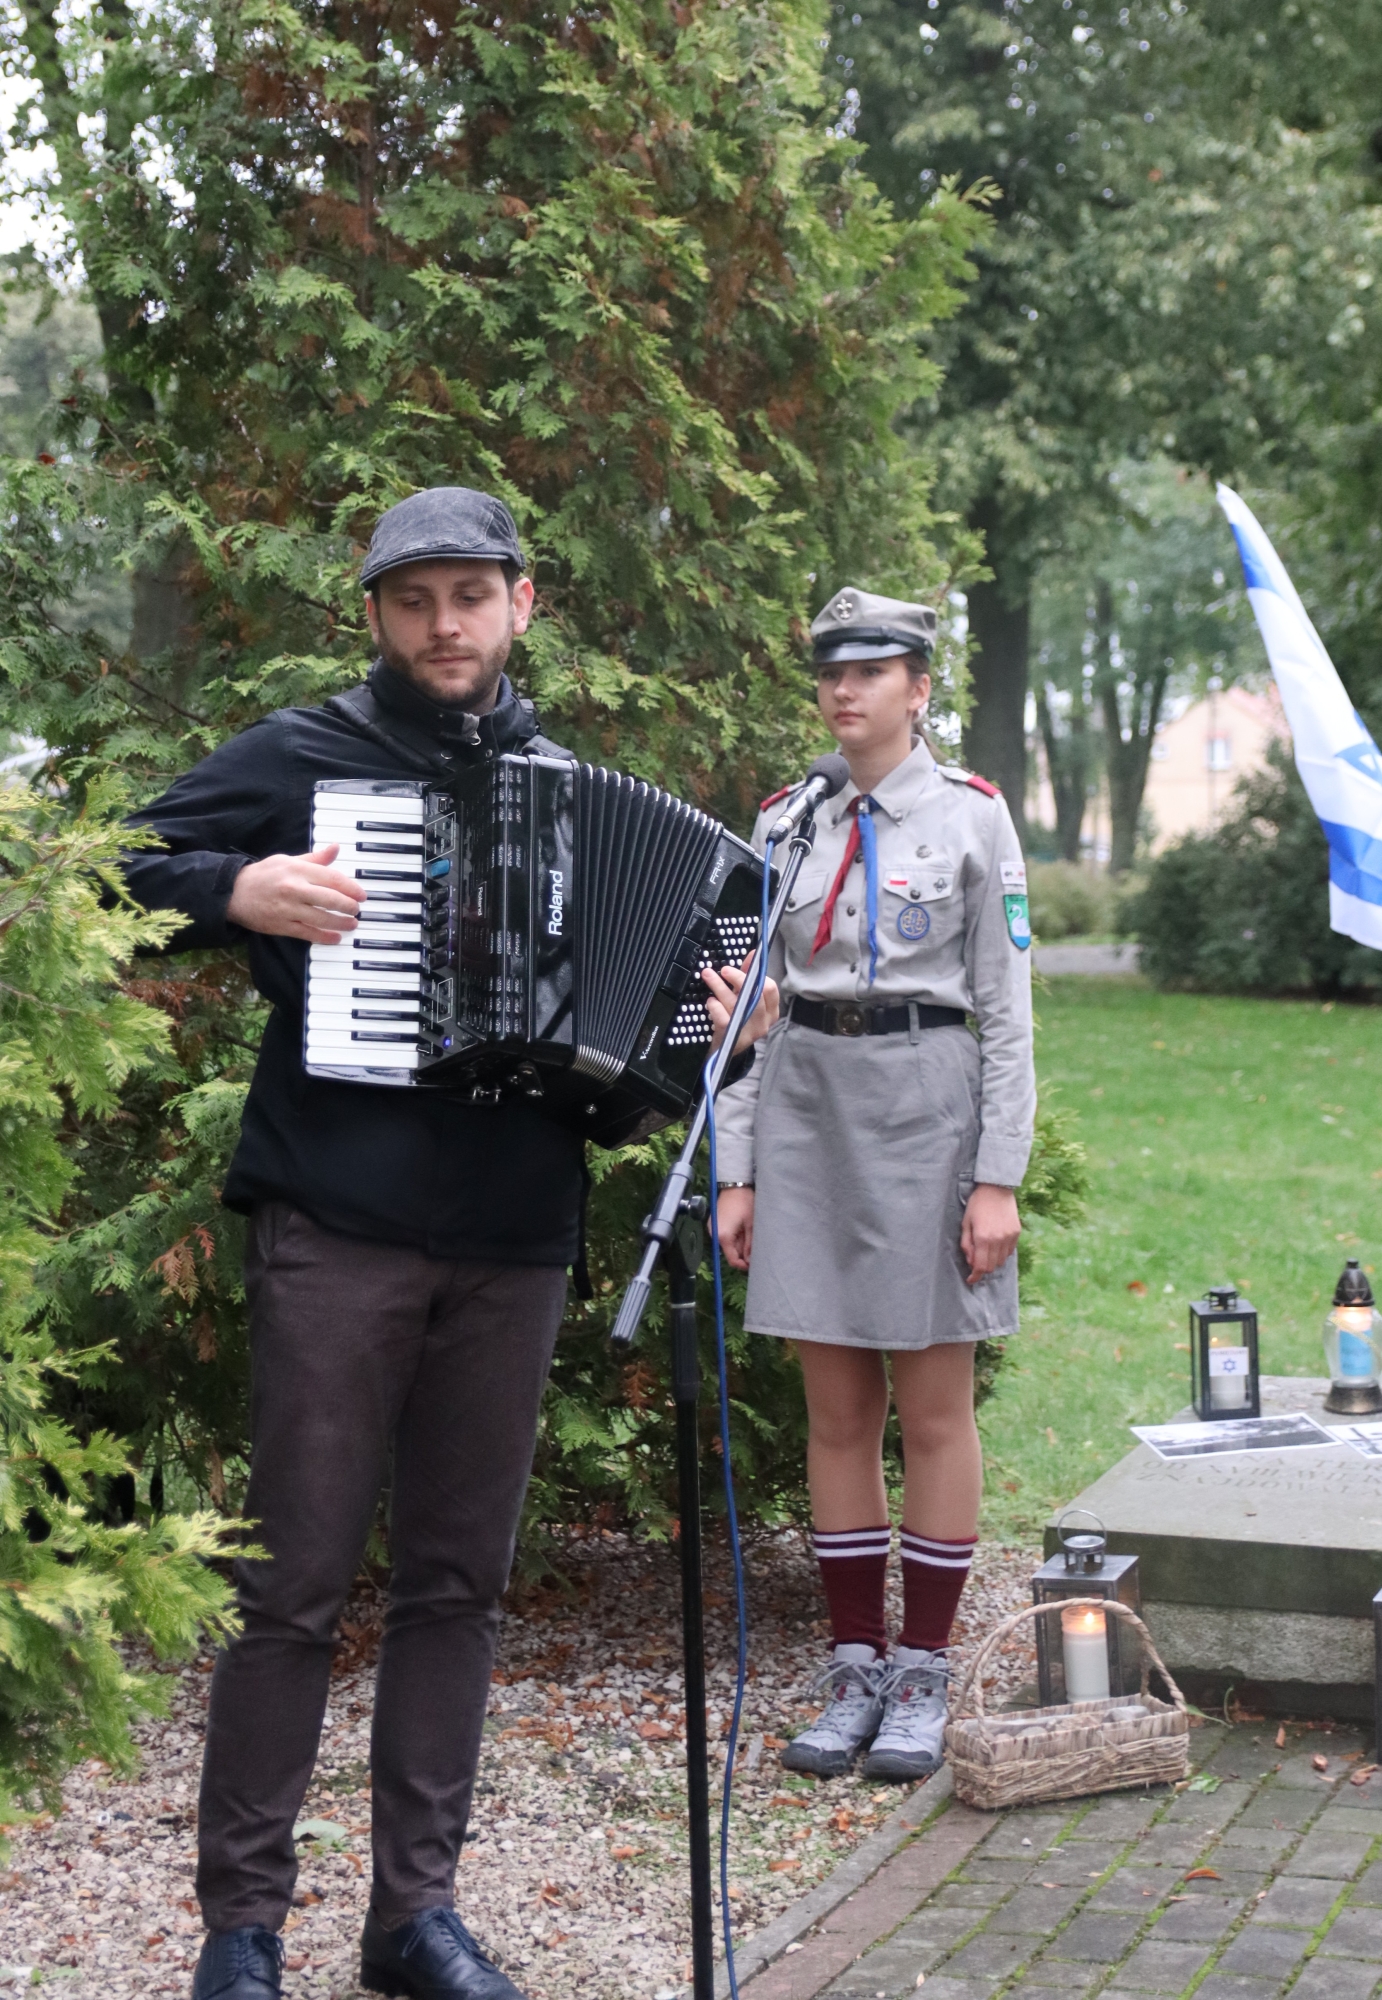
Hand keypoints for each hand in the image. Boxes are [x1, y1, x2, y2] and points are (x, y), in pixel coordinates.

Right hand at [226, 844, 366, 944]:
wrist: (233, 892)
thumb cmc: (263, 875)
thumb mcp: (288, 860)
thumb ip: (315, 859)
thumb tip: (336, 848)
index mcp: (297, 869)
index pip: (331, 878)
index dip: (350, 887)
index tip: (361, 894)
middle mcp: (294, 888)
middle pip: (330, 899)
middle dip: (349, 906)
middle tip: (357, 909)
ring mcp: (288, 908)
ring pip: (321, 918)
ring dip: (341, 922)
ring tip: (352, 923)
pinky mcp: (281, 925)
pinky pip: (307, 933)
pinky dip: (324, 937)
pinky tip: (336, 937)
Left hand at [701, 959, 779, 1054]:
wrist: (724, 1049)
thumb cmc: (736, 1018)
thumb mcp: (744, 997)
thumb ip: (749, 976)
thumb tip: (754, 953)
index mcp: (770, 1011)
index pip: (770, 989)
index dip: (756, 975)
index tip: (744, 966)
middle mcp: (763, 1023)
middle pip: (755, 995)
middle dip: (738, 978)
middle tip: (724, 969)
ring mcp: (749, 1033)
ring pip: (737, 1005)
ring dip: (720, 987)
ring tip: (708, 976)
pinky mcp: (733, 1038)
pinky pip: (725, 1018)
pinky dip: (715, 1006)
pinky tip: (710, 1002)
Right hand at [716, 1187, 755, 1270]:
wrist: (734, 1185)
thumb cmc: (744, 1202)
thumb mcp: (751, 1225)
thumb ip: (750, 1244)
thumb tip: (750, 1259)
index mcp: (723, 1236)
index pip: (732, 1259)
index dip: (743, 1265)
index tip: (753, 1264)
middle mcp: (715, 1234)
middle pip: (729, 1252)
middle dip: (742, 1253)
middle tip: (754, 1248)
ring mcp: (713, 1228)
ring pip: (727, 1244)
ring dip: (738, 1244)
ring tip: (749, 1235)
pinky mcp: (714, 1224)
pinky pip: (724, 1236)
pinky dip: (734, 1237)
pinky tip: (742, 1229)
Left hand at [960, 1183, 1020, 1284]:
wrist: (996, 1188)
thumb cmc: (977, 1204)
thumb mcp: (966, 1223)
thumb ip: (966, 1244)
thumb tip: (970, 1262)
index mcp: (982, 1238)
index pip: (980, 1267)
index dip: (975, 1276)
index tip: (970, 1280)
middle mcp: (998, 1240)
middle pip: (991, 1266)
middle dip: (982, 1268)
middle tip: (975, 1260)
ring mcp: (1009, 1237)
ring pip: (1001, 1261)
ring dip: (992, 1261)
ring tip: (985, 1249)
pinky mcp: (1016, 1233)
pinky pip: (1009, 1251)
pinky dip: (1002, 1253)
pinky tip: (995, 1243)